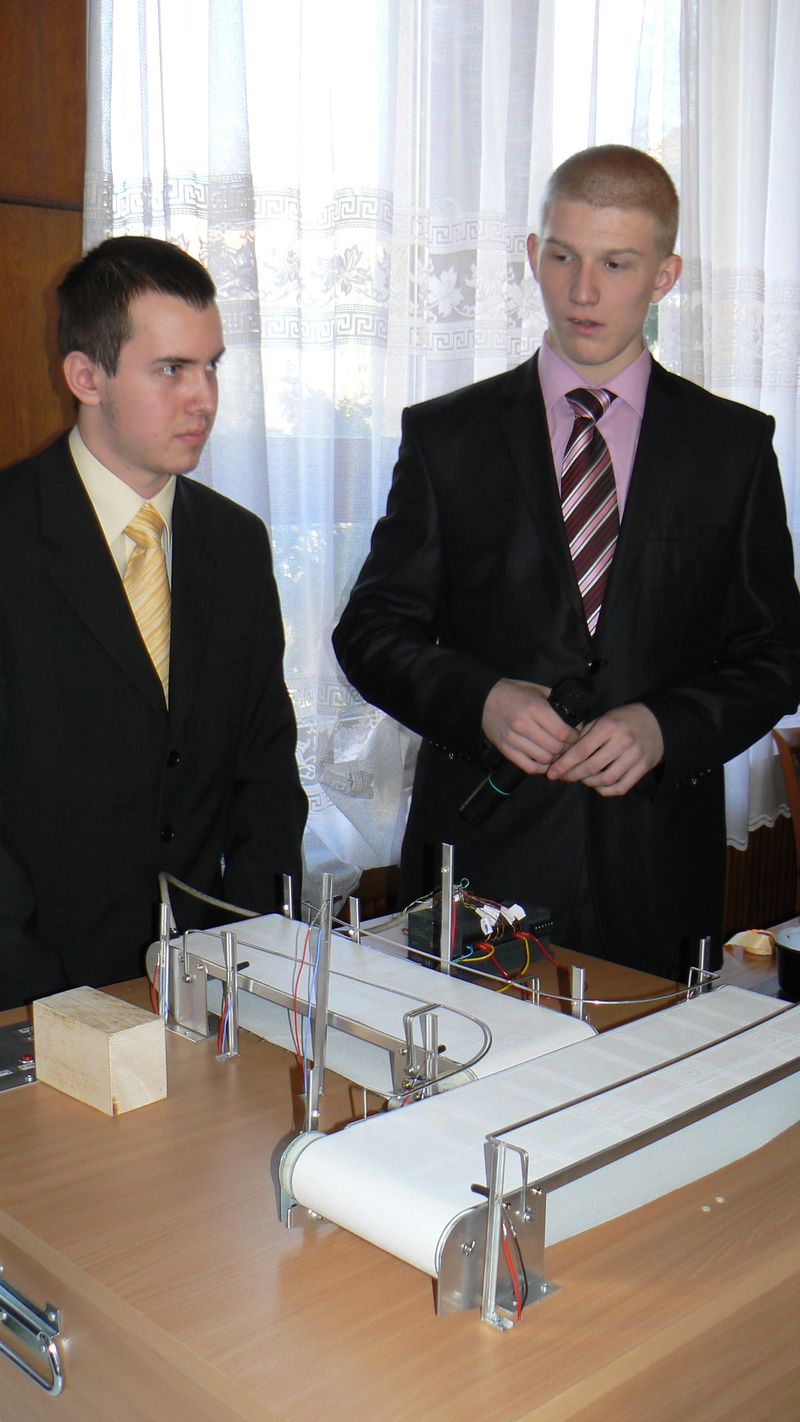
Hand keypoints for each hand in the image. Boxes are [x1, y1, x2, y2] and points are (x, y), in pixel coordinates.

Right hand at [482, 678, 578, 773]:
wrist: (485, 699)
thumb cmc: (515, 693)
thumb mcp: (538, 690)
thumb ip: (556, 703)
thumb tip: (576, 719)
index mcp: (534, 709)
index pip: (562, 732)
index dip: (574, 736)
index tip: (575, 734)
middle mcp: (523, 726)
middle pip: (555, 748)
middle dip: (566, 748)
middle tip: (568, 744)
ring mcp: (513, 740)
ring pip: (544, 759)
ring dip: (555, 758)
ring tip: (557, 752)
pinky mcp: (506, 750)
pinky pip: (529, 767)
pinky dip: (541, 768)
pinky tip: (545, 761)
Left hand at [546, 702, 663, 795]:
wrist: (656, 721)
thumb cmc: (622, 720)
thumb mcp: (602, 719)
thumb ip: (584, 736)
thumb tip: (562, 755)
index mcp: (609, 726)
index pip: (581, 750)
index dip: (564, 764)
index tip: (552, 773)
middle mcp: (623, 741)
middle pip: (592, 767)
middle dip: (573, 775)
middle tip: (564, 777)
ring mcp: (635, 756)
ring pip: (606, 779)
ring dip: (588, 783)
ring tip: (581, 779)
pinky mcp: (644, 768)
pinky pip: (621, 787)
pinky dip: (605, 790)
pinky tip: (597, 785)